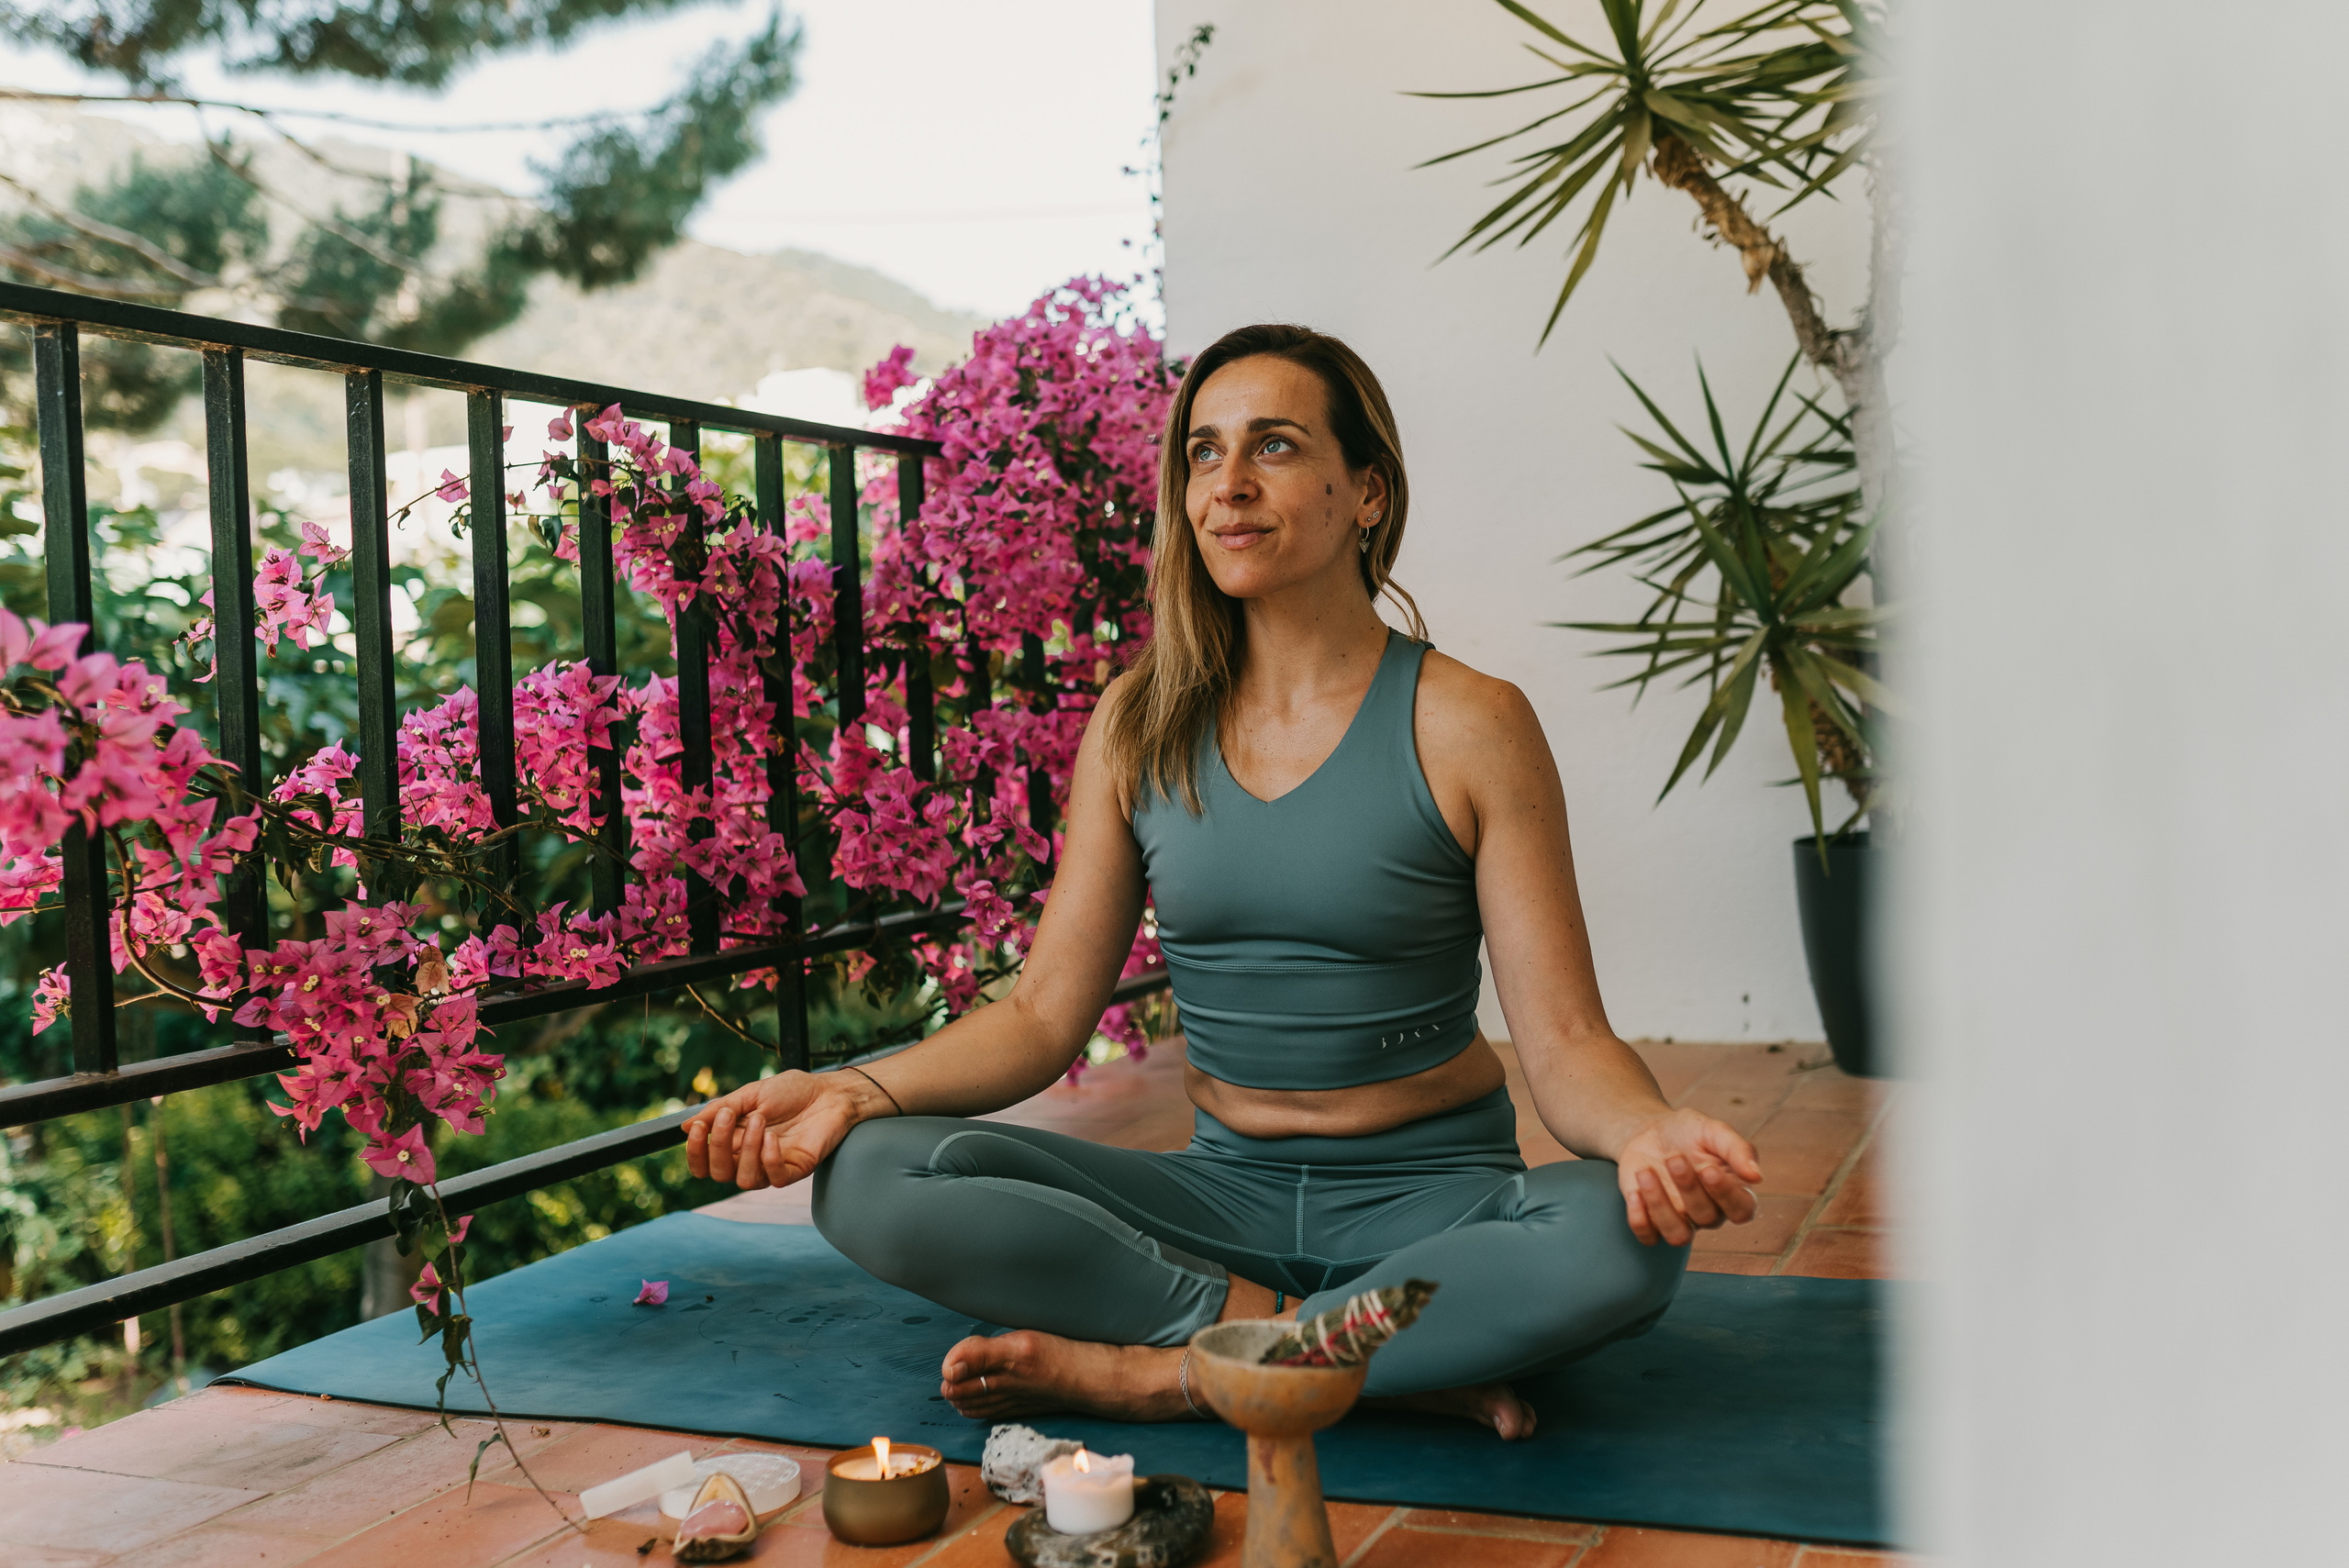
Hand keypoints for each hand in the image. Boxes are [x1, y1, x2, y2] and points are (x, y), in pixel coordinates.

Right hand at [682, 1071, 865, 1189]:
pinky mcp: (795, 1169)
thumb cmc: (791, 1091)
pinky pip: (775, 1178)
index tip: (697, 1127)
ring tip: (760, 1120)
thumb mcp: (750, 1094)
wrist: (828, 1091)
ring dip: (747, 1150)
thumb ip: (720, 1110)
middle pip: (719, 1174)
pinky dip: (769, 1159)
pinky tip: (772, 1138)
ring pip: (745, 1180)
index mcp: (735, 1141)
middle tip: (729, 1116)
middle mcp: (750, 1158)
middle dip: (718, 1146)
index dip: (695, 1152)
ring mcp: (773, 1165)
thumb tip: (684, 1127)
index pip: (705, 1163)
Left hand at [1613, 1107, 1763, 1245]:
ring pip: (1679, 1236)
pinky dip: (1639, 1219)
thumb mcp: (1713, 1130)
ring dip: (1660, 1206)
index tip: (1708, 1168)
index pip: (1742, 1210)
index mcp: (1733, 1192)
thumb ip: (1738, 1149)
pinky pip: (1648, 1237)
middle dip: (1688, 1187)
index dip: (1726, 1195)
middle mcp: (1710, 1212)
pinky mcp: (1652, 1222)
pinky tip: (1634, 1192)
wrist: (1648, 1132)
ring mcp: (1680, 1220)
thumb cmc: (1688, 1132)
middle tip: (1674, 1157)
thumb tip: (1756, 1176)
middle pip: (1706, 1217)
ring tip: (1646, 1172)